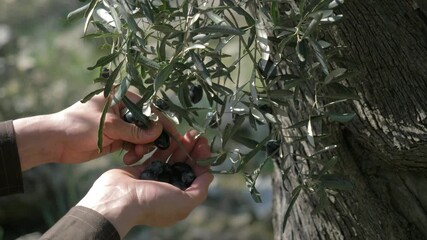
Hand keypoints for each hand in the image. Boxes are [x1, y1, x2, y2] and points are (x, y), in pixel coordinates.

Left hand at [13, 93, 162, 169]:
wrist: (56, 141)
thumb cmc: (80, 125)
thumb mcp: (110, 126)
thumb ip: (135, 131)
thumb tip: (159, 132)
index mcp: (122, 97)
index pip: (149, 110)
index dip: (162, 124)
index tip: (174, 137)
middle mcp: (124, 109)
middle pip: (148, 124)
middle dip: (149, 139)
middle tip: (145, 150)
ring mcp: (121, 124)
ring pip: (142, 136)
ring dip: (141, 147)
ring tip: (133, 155)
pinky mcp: (117, 138)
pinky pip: (133, 144)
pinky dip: (134, 151)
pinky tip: (128, 157)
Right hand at [77, 130, 212, 237]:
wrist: (119, 200)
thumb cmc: (153, 203)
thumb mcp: (184, 202)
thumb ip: (199, 189)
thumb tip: (209, 175)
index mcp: (179, 199)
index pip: (195, 176)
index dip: (202, 161)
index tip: (205, 145)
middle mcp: (168, 189)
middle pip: (184, 166)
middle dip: (193, 151)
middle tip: (198, 135)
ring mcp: (155, 179)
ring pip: (171, 159)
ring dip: (180, 146)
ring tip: (189, 133)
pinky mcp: (142, 170)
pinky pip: (156, 155)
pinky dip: (164, 147)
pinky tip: (172, 136)